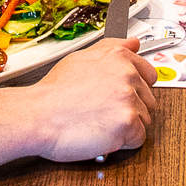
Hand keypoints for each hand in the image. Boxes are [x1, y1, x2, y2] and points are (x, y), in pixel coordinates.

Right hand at [23, 38, 157, 159]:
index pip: (149, 74)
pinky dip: (124, 143)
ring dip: (126, 126)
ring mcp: (129, 98)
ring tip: (100, 123)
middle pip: (148, 99)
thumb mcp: (81, 58)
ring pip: (144, 119)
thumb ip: (112, 48)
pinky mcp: (128, 122)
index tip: (121, 97)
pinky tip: (104, 135)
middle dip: (130, 109)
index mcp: (118, 57)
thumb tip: (134, 43)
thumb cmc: (53, 92)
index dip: (134, 90)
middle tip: (104, 112)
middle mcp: (127, 74)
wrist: (37, 115)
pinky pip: (139, 138)